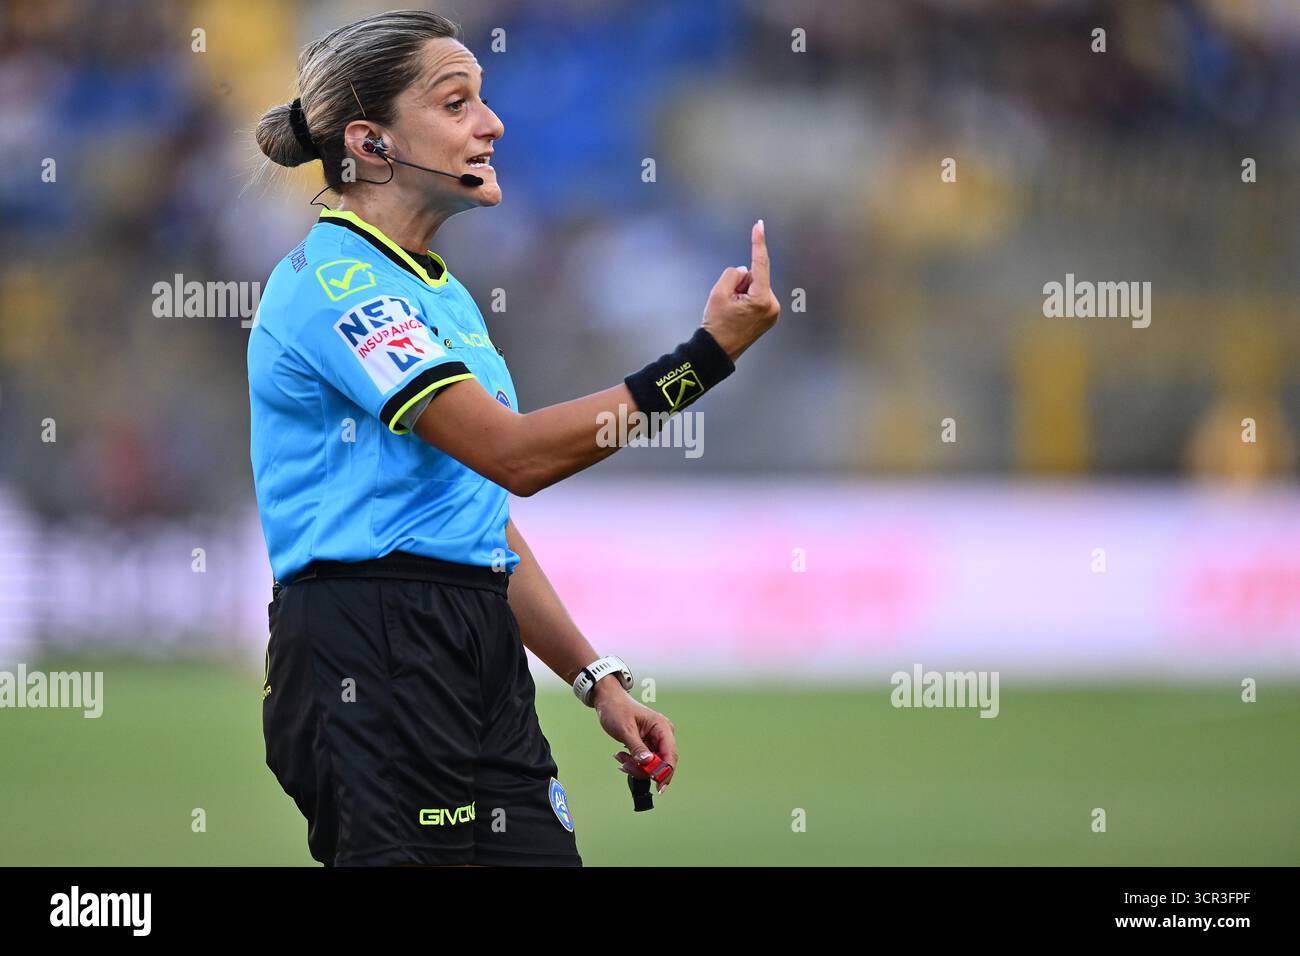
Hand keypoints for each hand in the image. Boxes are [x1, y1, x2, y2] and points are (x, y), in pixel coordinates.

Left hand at [591, 679, 677, 792]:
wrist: (608, 701)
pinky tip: (621, 756)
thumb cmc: (617, 710)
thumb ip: (637, 747)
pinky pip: (645, 761)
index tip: (658, 787)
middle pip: (661, 763)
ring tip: (619, 757)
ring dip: (635, 766)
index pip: (670, 755)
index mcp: (662, 728)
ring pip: (651, 765)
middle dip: (643, 769)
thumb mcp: (625, 730)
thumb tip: (648, 763)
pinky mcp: (648, 745)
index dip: (666, 772)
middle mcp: (663, 735)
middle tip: (624, 765)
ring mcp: (656, 741)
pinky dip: (633, 762)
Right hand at [700, 219, 780, 362]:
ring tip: (733, 312)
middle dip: (741, 284)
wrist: (717, 351)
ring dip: (743, 293)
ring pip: (756, 287)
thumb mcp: (718, 293)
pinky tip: (739, 315)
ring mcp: (773, 312)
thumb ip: (733, 274)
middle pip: (754, 277)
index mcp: (761, 299)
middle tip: (728, 305)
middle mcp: (772, 305)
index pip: (759, 264)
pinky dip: (748, 300)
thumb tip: (745, 270)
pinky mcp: (770, 316)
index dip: (758, 243)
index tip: (759, 225)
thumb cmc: (716, 323)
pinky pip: (758, 296)